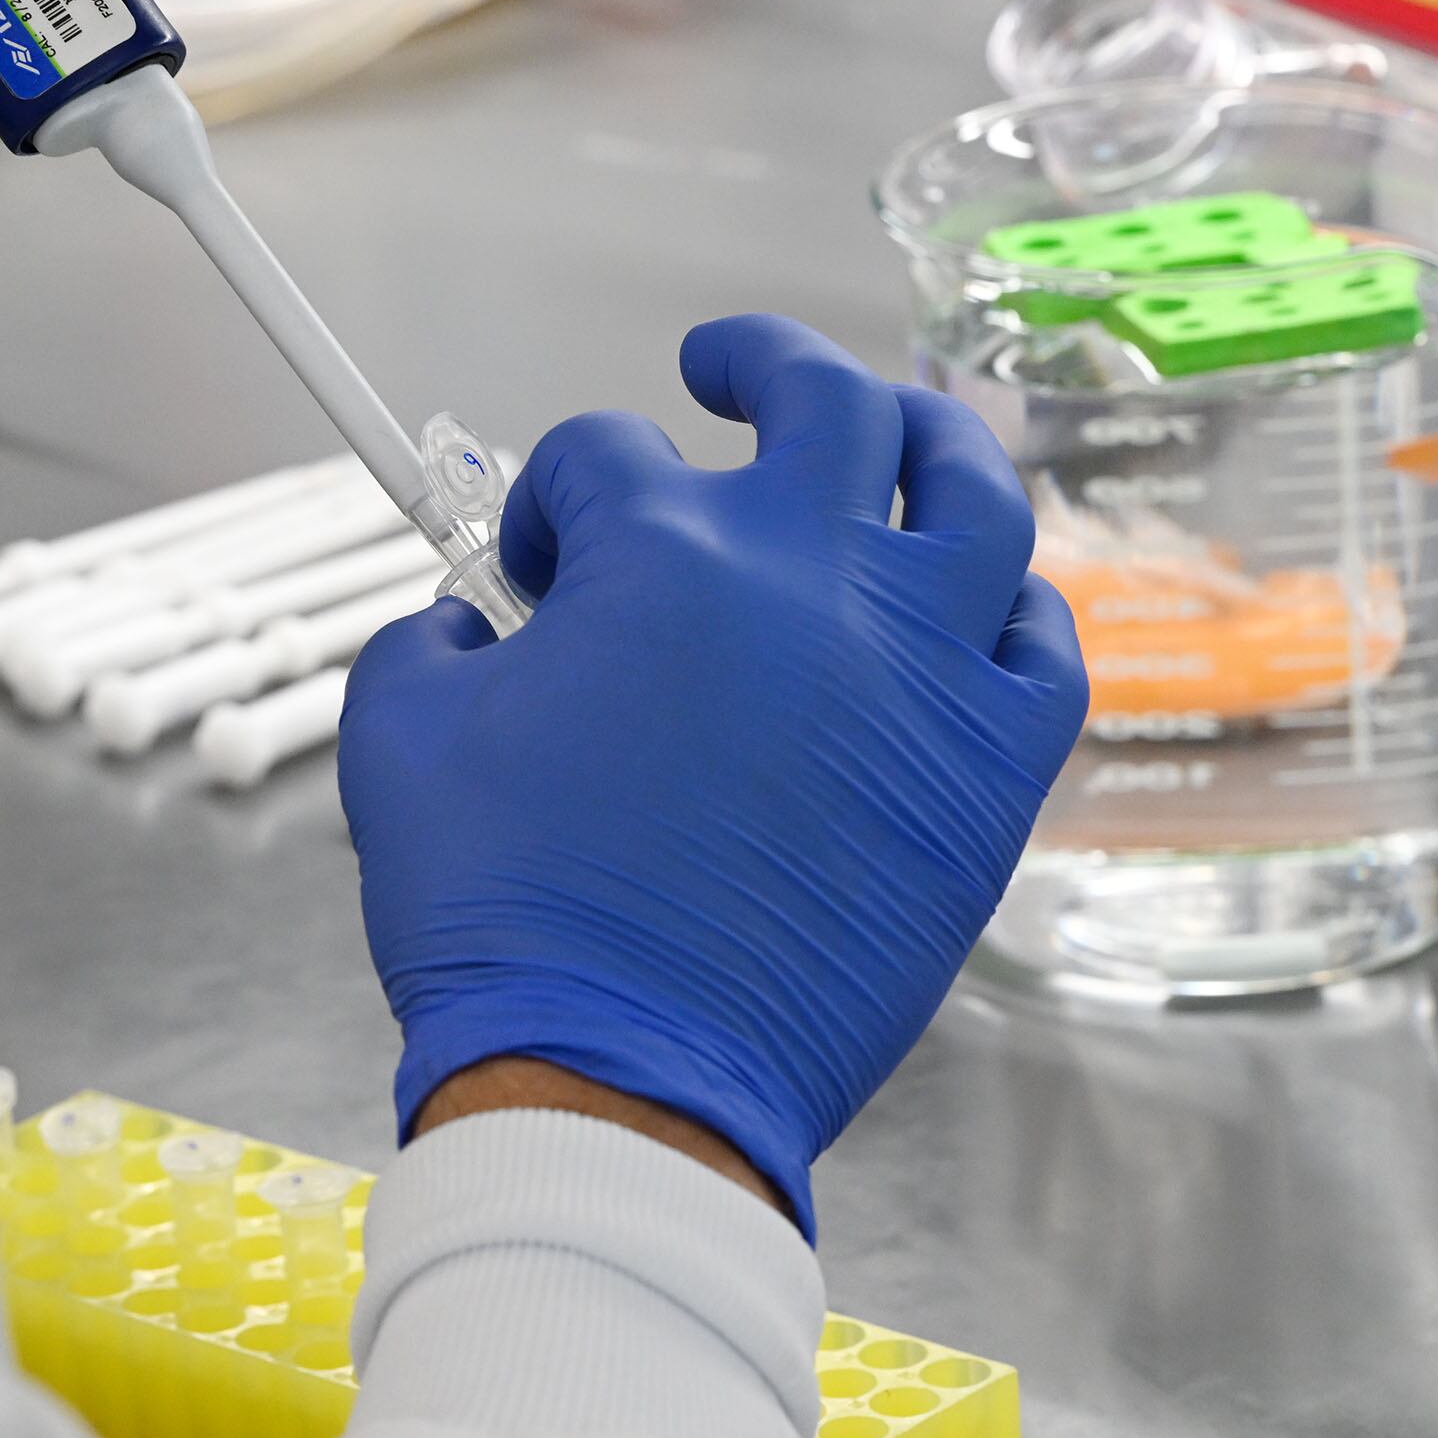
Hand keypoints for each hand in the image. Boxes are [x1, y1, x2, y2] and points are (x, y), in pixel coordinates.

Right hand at [337, 315, 1089, 1236]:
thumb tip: (464, 625)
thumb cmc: (506, 916)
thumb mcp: (396, 746)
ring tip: (893, 431)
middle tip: (722, 368)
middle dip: (759, 361)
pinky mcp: (988, 774)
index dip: (556, 500)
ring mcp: (920, 669)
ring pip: (971, 487)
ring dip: (925, 439)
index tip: (540, 568)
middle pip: (820, 398)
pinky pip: (1041, 646)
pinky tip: (973, 605)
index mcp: (663, 557)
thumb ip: (422, 646)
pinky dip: (1011, 609)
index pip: (604, 458)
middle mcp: (811, 579)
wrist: (619, 1076)